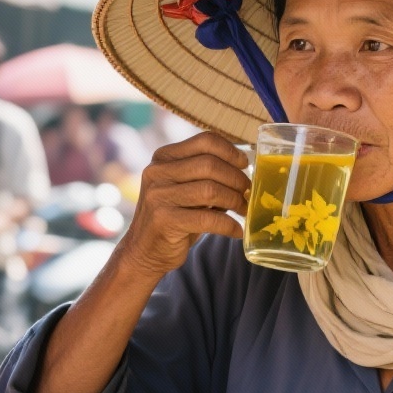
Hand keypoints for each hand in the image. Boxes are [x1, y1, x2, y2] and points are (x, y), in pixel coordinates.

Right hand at [117, 132, 248, 279]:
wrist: (144, 251)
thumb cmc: (174, 217)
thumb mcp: (185, 188)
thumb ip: (206, 175)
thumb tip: (244, 168)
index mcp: (164, 157)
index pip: (205, 141)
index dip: (231, 152)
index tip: (245, 165)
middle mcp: (157, 172)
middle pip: (210, 164)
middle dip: (237, 179)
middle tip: (248, 193)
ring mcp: (158, 196)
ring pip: (210, 190)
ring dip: (235, 201)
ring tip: (244, 211)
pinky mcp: (164, 220)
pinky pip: (207, 219)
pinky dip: (229, 225)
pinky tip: (237, 231)